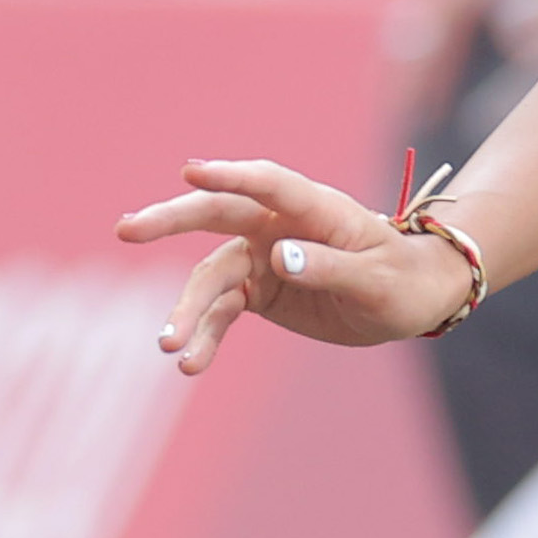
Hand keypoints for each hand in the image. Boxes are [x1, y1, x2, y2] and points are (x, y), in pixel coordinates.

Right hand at [116, 160, 480, 374]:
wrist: (409, 301)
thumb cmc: (401, 280)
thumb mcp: (376, 280)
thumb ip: (330, 266)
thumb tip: (278, 257)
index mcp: (316, 208)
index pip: (268, 184)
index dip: (231, 176)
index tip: (190, 172)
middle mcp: (279, 226)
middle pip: (217, 215)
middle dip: (171, 220)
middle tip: (128, 229)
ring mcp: (263, 257)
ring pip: (211, 278)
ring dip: (187, 311)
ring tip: (168, 347)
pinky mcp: (257, 291)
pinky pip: (220, 313)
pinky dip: (204, 337)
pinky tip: (190, 365)